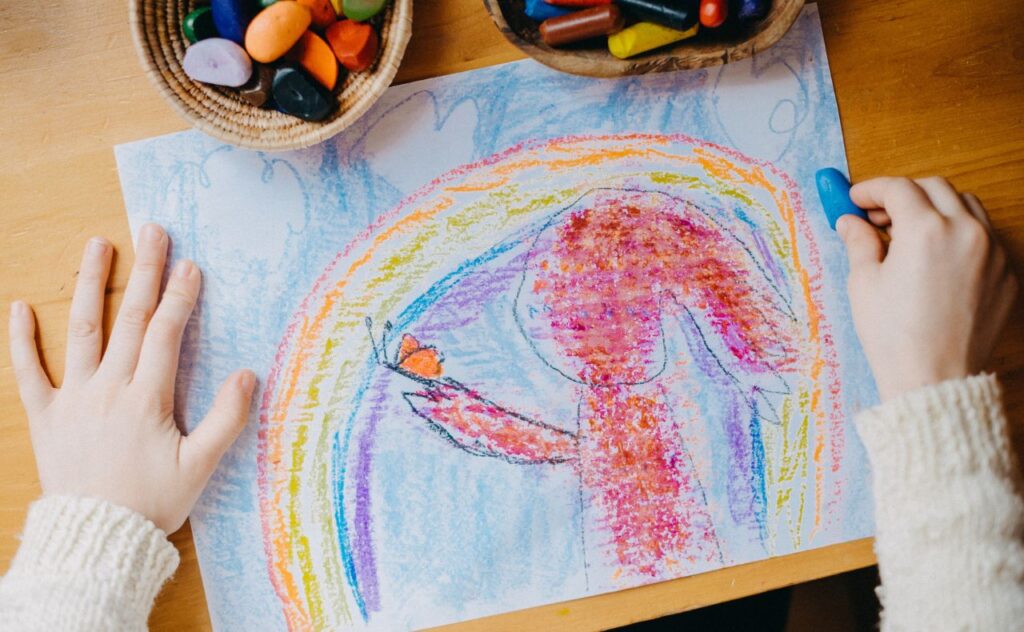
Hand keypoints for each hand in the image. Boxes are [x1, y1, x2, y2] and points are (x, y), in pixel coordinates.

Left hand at [7, 224, 255, 533]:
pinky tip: (19, 307)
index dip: (181, 297)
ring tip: (98, 245)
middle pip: (129, 319)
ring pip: (82, 331)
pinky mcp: (46, 417)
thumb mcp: (200, 467)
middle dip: (146, 272)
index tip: (191, 265)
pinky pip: (28, 373)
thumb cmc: (152, 503)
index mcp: (147, 398)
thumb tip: (249, 374)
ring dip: (91, 285)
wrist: (97, 539)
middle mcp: (108, 388)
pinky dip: (22, 340)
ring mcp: (73, 399)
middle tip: (153, 231)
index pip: (165, 334)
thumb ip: (226, 419)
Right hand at [837, 176, 1017, 401]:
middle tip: (877, 214)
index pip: (898, 188)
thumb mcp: (864, 283)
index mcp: (926, 231)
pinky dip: (959, 235)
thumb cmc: (894, 336)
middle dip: (903, 194)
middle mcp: (966, 232)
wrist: (933, 379)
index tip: (855, 199)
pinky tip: (936, 258)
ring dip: (936, 208)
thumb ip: (859, 242)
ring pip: (966, 206)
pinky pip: (985, 237)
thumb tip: (850, 222)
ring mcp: (993, 252)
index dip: (871, 189)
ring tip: (910, 233)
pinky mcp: (1006, 274)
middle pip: (934, 188)